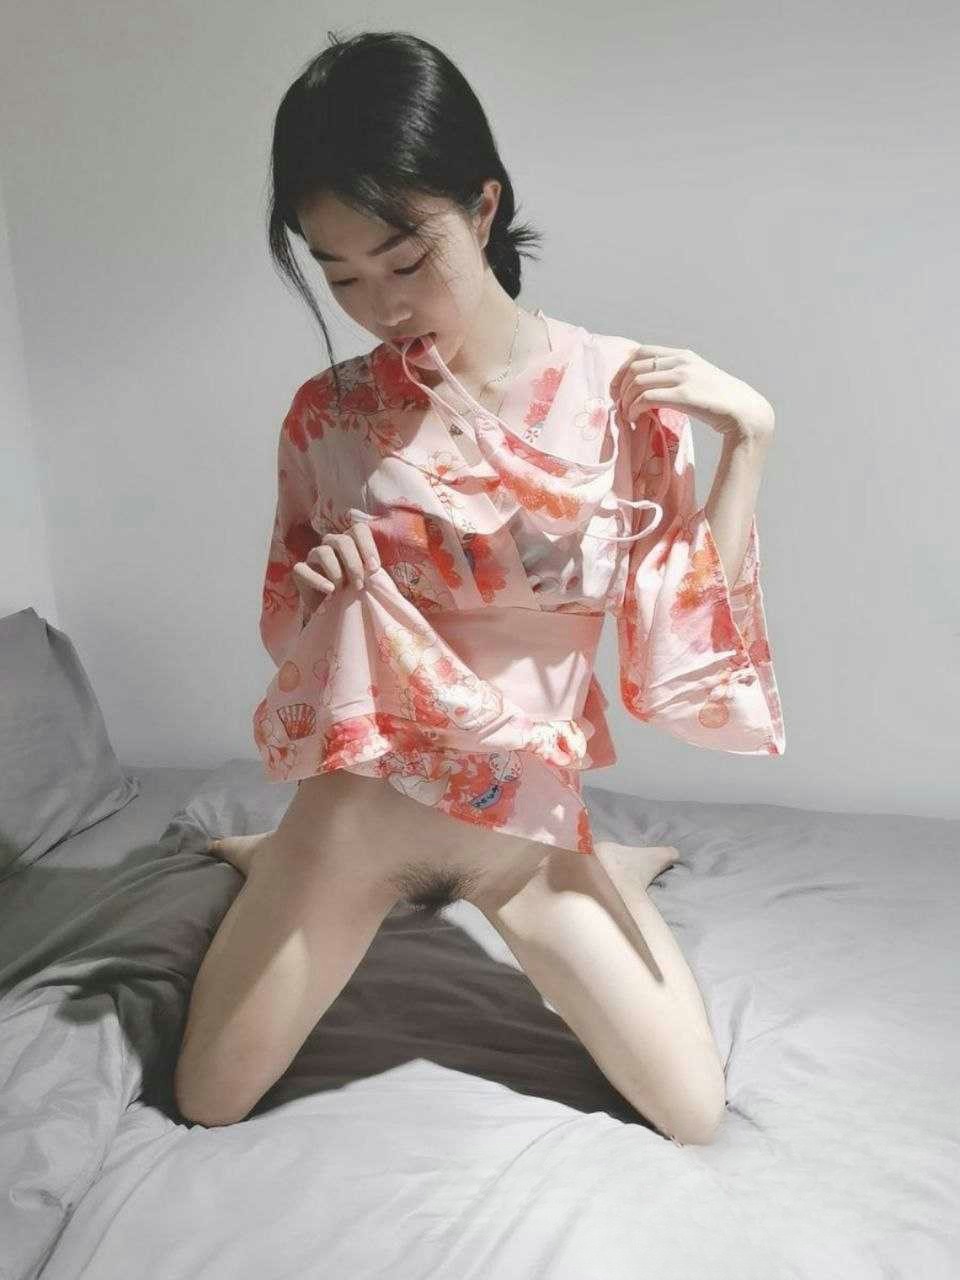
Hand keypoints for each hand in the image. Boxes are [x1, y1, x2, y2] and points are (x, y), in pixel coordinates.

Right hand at [292, 521, 381, 620]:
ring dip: (337, 572)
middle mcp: (332, 544)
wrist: (333, 611)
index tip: (374, 569)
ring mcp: (314, 555)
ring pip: (323, 552)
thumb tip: (378, 572)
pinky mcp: (300, 571)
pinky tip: (329, 592)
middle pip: (342, 540)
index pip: (359, 530)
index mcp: (351, 542)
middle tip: (360, 585)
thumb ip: (374, 574)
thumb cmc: (353, 593)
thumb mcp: (368, 582)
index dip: (368, 547)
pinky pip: (302, 569)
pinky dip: (317, 581)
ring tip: (343, 591)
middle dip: (354, 564)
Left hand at [610, 344, 775, 442]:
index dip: (624, 368)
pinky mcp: (684, 395)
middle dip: (621, 386)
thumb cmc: (720, 401)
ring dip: (626, 399)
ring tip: (627, 414)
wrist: (744, 411)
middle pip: (635, 366)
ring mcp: (683, 376)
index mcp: (683, 355)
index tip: (618, 386)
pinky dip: (634, 408)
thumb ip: (677, 376)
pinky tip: (635, 418)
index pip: (642, 352)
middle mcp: (681, 361)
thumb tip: (651, 387)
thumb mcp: (698, 379)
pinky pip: (647, 397)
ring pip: (637, 381)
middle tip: (618, 403)